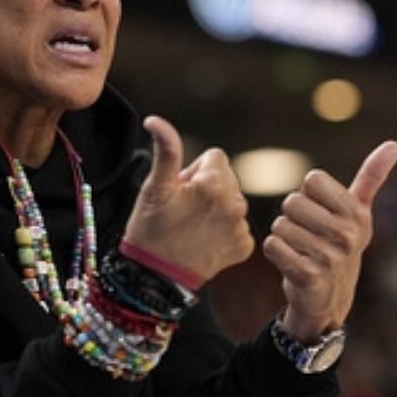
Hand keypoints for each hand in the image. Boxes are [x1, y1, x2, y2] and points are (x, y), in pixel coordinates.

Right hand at [124, 116, 254, 281]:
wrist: (155, 276)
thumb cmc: (150, 228)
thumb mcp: (155, 186)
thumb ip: (166, 149)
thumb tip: (156, 120)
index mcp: (216, 184)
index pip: (215, 158)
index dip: (193, 172)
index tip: (181, 191)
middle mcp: (236, 204)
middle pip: (227, 178)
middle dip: (207, 187)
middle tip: (184, 209)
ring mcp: (242, 227)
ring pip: (233, 201)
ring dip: (217, 208)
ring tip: (193, 225)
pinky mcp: (245, 246)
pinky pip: (238, 225)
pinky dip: (224, 230)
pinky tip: (205, 239)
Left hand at [264, 141, 396, 341]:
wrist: (331, 296)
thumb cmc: (341, 244)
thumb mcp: (359, 211)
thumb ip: (373, 176)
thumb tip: (395, 144)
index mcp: (358, 214)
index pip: (312, 180)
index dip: (309, 195)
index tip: (321, 213)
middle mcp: (347, 234)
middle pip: (292, 202)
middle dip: (293, 217)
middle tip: (308, 234)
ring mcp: (328, 257)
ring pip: (280, 225)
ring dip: (283, 236)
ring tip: (301, 249)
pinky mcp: (308, 275)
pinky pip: (273, 246)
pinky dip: (275, 252)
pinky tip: (291, 261)